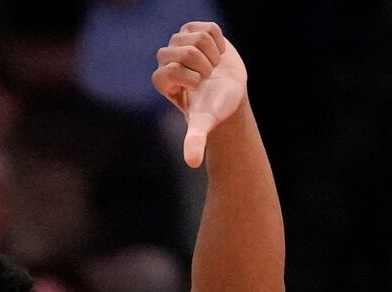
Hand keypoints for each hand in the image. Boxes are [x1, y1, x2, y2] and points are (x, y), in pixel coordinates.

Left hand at [153, 22, 246, 167]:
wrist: (229, 92)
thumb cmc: (213, 108)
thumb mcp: (204, 123)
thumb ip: (195, 140)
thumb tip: (192, 163)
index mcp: (162, 79)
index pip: (170, 70)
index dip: (190, 78)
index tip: (198, 88)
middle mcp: (166, 59)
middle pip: (185, 51)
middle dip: (204, 66)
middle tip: (207, 77)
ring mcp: (179, 42)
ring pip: (198, 38)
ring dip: (213, 55)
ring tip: (212, 67)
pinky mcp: (194, 30)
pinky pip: (208, 28)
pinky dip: (219, 42)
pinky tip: (217, 54)